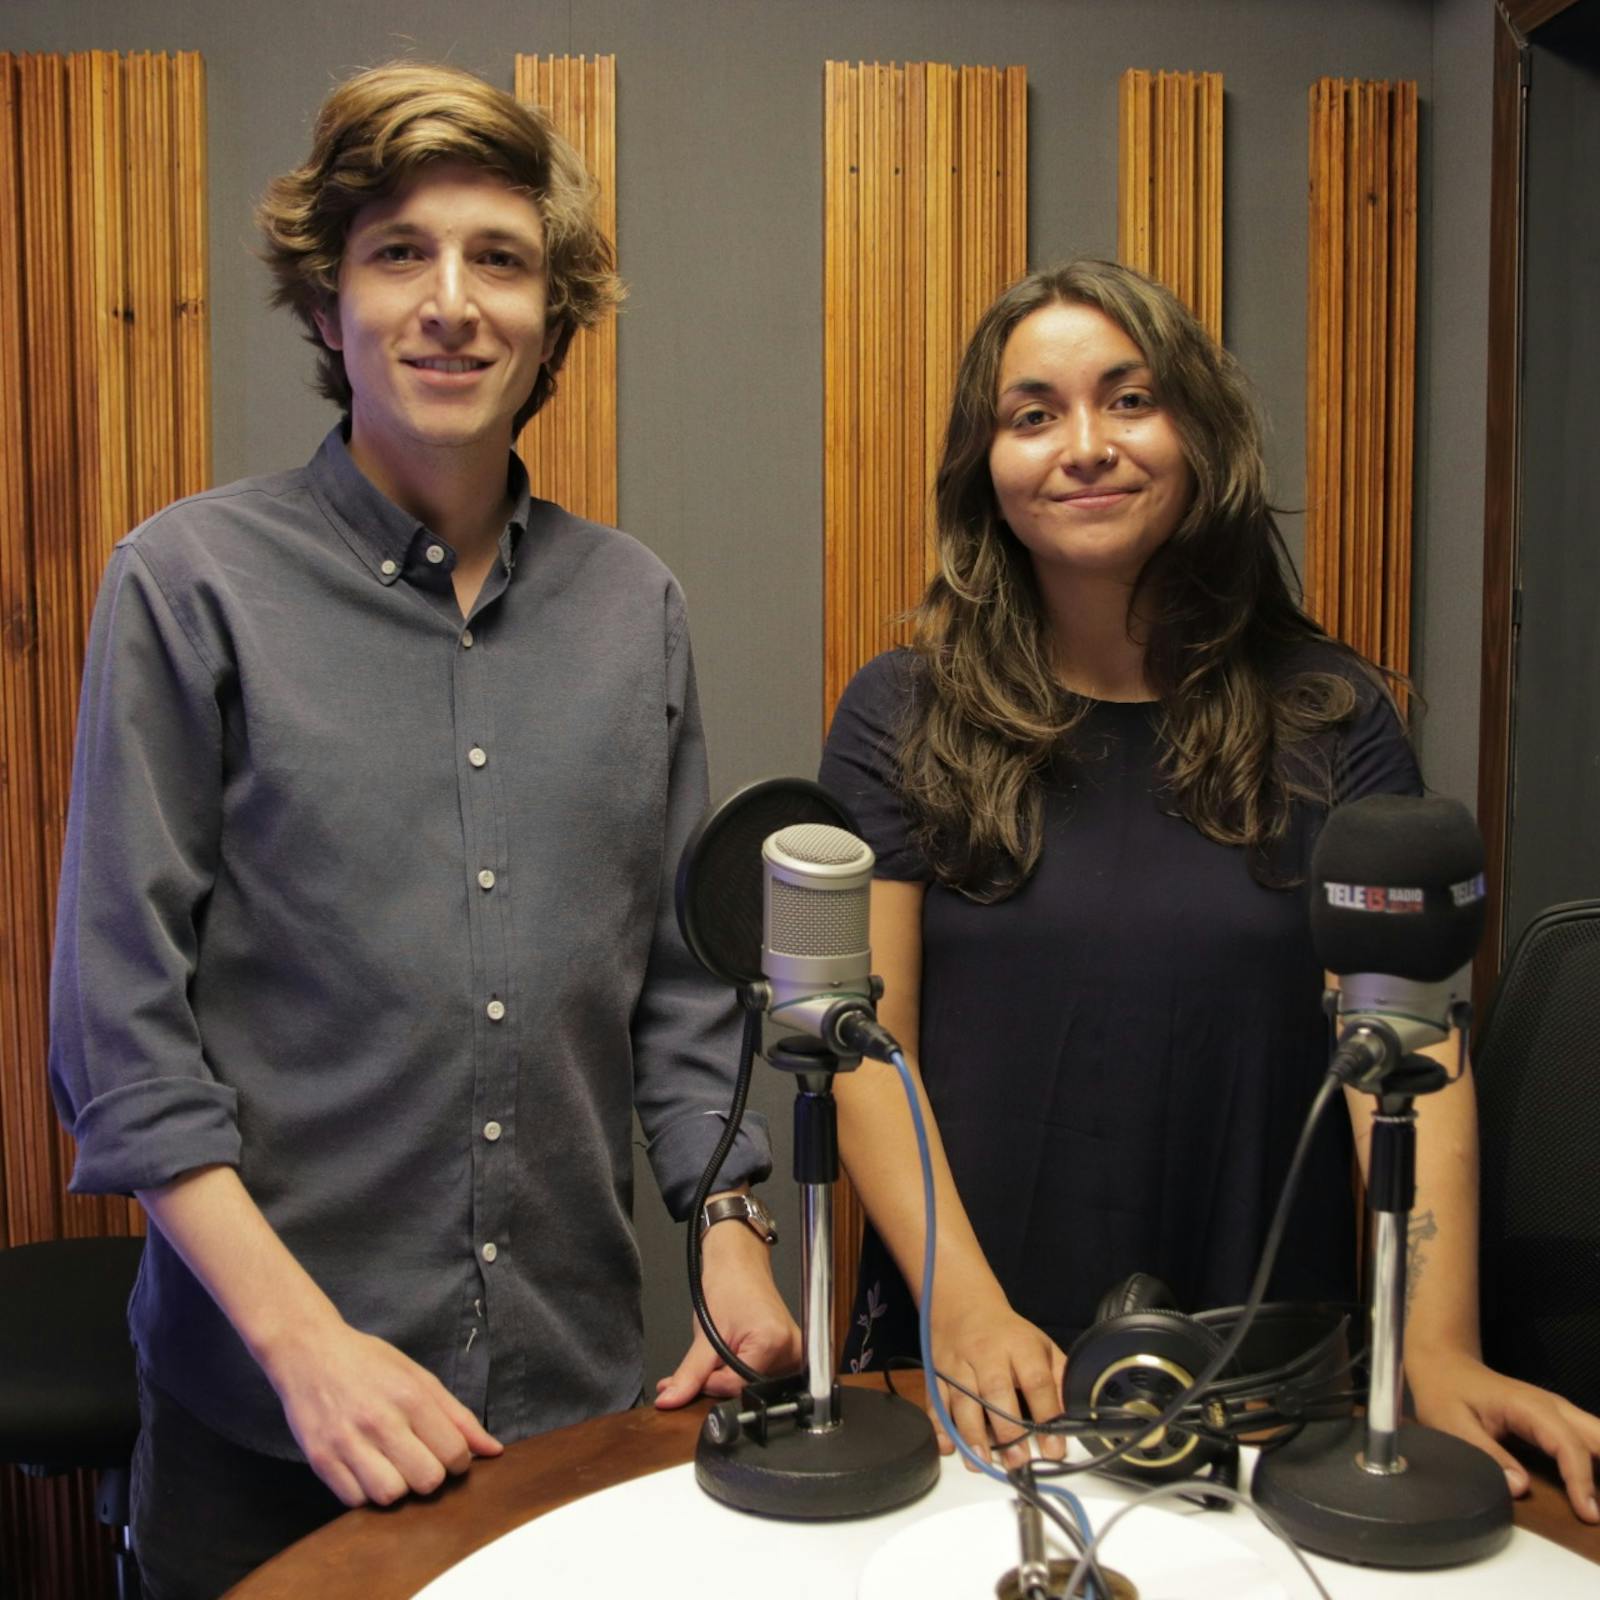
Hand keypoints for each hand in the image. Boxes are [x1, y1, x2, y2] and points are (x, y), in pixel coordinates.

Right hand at [263, 1315, 501, 1506]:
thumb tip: (494, 1450)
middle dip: (432, 1477)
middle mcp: (380, 1421)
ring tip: (394, 1468)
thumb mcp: (418, 1376)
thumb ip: (457, 1415)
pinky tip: (367, 1471)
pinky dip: (367, 1493)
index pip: (454, 1452)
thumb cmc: (369, 1362)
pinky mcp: (320, 1461)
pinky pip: (355, 1501)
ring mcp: (347, 1442)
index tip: (448, 1453)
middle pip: (427, 1480)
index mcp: (410, 1396)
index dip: (459, 1461)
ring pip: (391, 1496)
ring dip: (399, 1488)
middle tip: (421, 1461)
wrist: (309, 1352)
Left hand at [654, 1215, 800, 1407]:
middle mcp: (792, 1350)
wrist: (739, 1261)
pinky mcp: (790, 1353)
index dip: (710, 1382)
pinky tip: (735, 1350)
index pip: (735, 1387)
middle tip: (710, 1356)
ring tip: (726, 1346)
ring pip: (751, 1384)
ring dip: (729, 1376)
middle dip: (719, 1381)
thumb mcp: (705, 1333)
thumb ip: (689, 1374)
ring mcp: (794, 1353)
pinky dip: (740, 1369)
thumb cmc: (728, 1284)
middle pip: (746, 1388)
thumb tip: (671, 1401)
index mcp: (774, 1343)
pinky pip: (760, 1375)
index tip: (699, 1368)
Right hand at [928, 1291, 1066, 1468]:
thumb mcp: (1040, 1345)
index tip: (1054, 1449)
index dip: (1046, 1415)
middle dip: (1007, 1430)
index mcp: (1019, 1346)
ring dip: (971, 1434)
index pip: (1036, 1381)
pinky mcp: (936, 1373)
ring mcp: (958, 1363)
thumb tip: (1075, 1415)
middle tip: (1018, 1462)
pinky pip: (935, 1401)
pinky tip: (948, 1446)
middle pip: (996, 1391)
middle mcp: (987, 1354)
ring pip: (963, 1400)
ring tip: (981, 1462)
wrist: (964, 1304)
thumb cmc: (1007, 1333)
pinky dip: (939, 1425)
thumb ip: (1059, 1378)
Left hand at [1409, 1345, 1599, 1521]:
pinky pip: (1590, 1443)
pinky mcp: (1557, 1422)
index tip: (1589, 1514)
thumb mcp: (1452, 1423)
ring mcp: (1558, 1413)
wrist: (1444, 1365)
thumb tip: (1520, 1487)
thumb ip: (1487, 1454)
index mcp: (1530, 1407)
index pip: (1568, 1445)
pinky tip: (1598, 1488)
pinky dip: (1599, 1462)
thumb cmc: (1444, 1392)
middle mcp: (1553, 1407)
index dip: (1581, 1481)